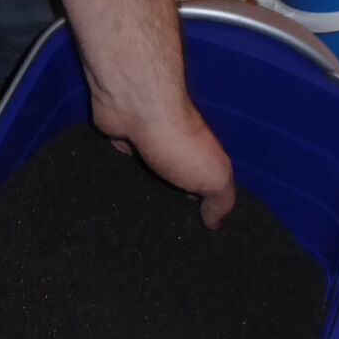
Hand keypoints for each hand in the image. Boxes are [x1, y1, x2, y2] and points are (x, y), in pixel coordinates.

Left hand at [93, 96, 235, 227]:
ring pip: (147, 173)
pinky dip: (120, 176)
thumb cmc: (180, 144)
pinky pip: (122, 161)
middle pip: (176, 178)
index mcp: (202, 156)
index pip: (205, 183)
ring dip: (145, 191)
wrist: (138, 108)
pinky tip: (116, 199)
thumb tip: (215, 222)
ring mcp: (147, 142)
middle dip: (172, 200)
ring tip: (136, 222)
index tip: (194, 227)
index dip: (203, 205)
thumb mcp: (215, 177)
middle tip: (161, 231)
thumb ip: (221, 200)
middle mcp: (176, 148)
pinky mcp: (121, 137)